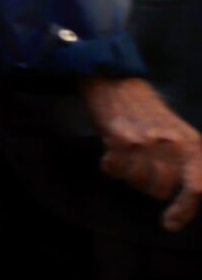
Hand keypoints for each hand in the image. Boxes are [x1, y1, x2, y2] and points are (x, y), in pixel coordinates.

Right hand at [83, 75, 201, 230]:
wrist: (117, 81)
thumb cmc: (151, 114)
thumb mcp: (181, 135)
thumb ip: (189, 163)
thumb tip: (191, 199)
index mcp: (192, 144)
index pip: (196, 188)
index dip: (184, 210)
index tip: (170, 223)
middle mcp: (172, 144)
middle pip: (161, 189)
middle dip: (149, 186)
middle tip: (143, 170)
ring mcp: (145, 141)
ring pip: (137, 182)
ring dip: (129, 176)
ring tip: (128, 158)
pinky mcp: (120, 138)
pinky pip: (115, 170)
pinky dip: (111, 166)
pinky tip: (113, 152)